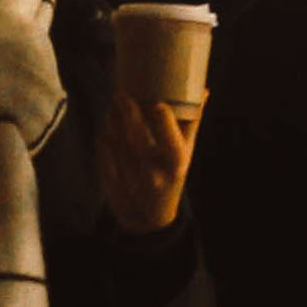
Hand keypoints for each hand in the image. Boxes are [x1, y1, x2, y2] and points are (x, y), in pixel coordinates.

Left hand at [99, 97, 201, 234]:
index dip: (164, 122)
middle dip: (129, 115)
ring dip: (113, 123)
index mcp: (177, 164)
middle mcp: (155, 173)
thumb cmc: (171, 174)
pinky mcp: (113, 184)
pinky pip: (105, 156)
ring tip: (113, 106)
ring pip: (118, 144)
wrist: (150, 216)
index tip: (157, 103)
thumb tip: (203, 91)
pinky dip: (104, 140)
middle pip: (138, 139)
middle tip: (122, 94)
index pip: (172, 140)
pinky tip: (105, 128)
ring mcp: (131, 180)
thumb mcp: (186, 153)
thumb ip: (191, 123)